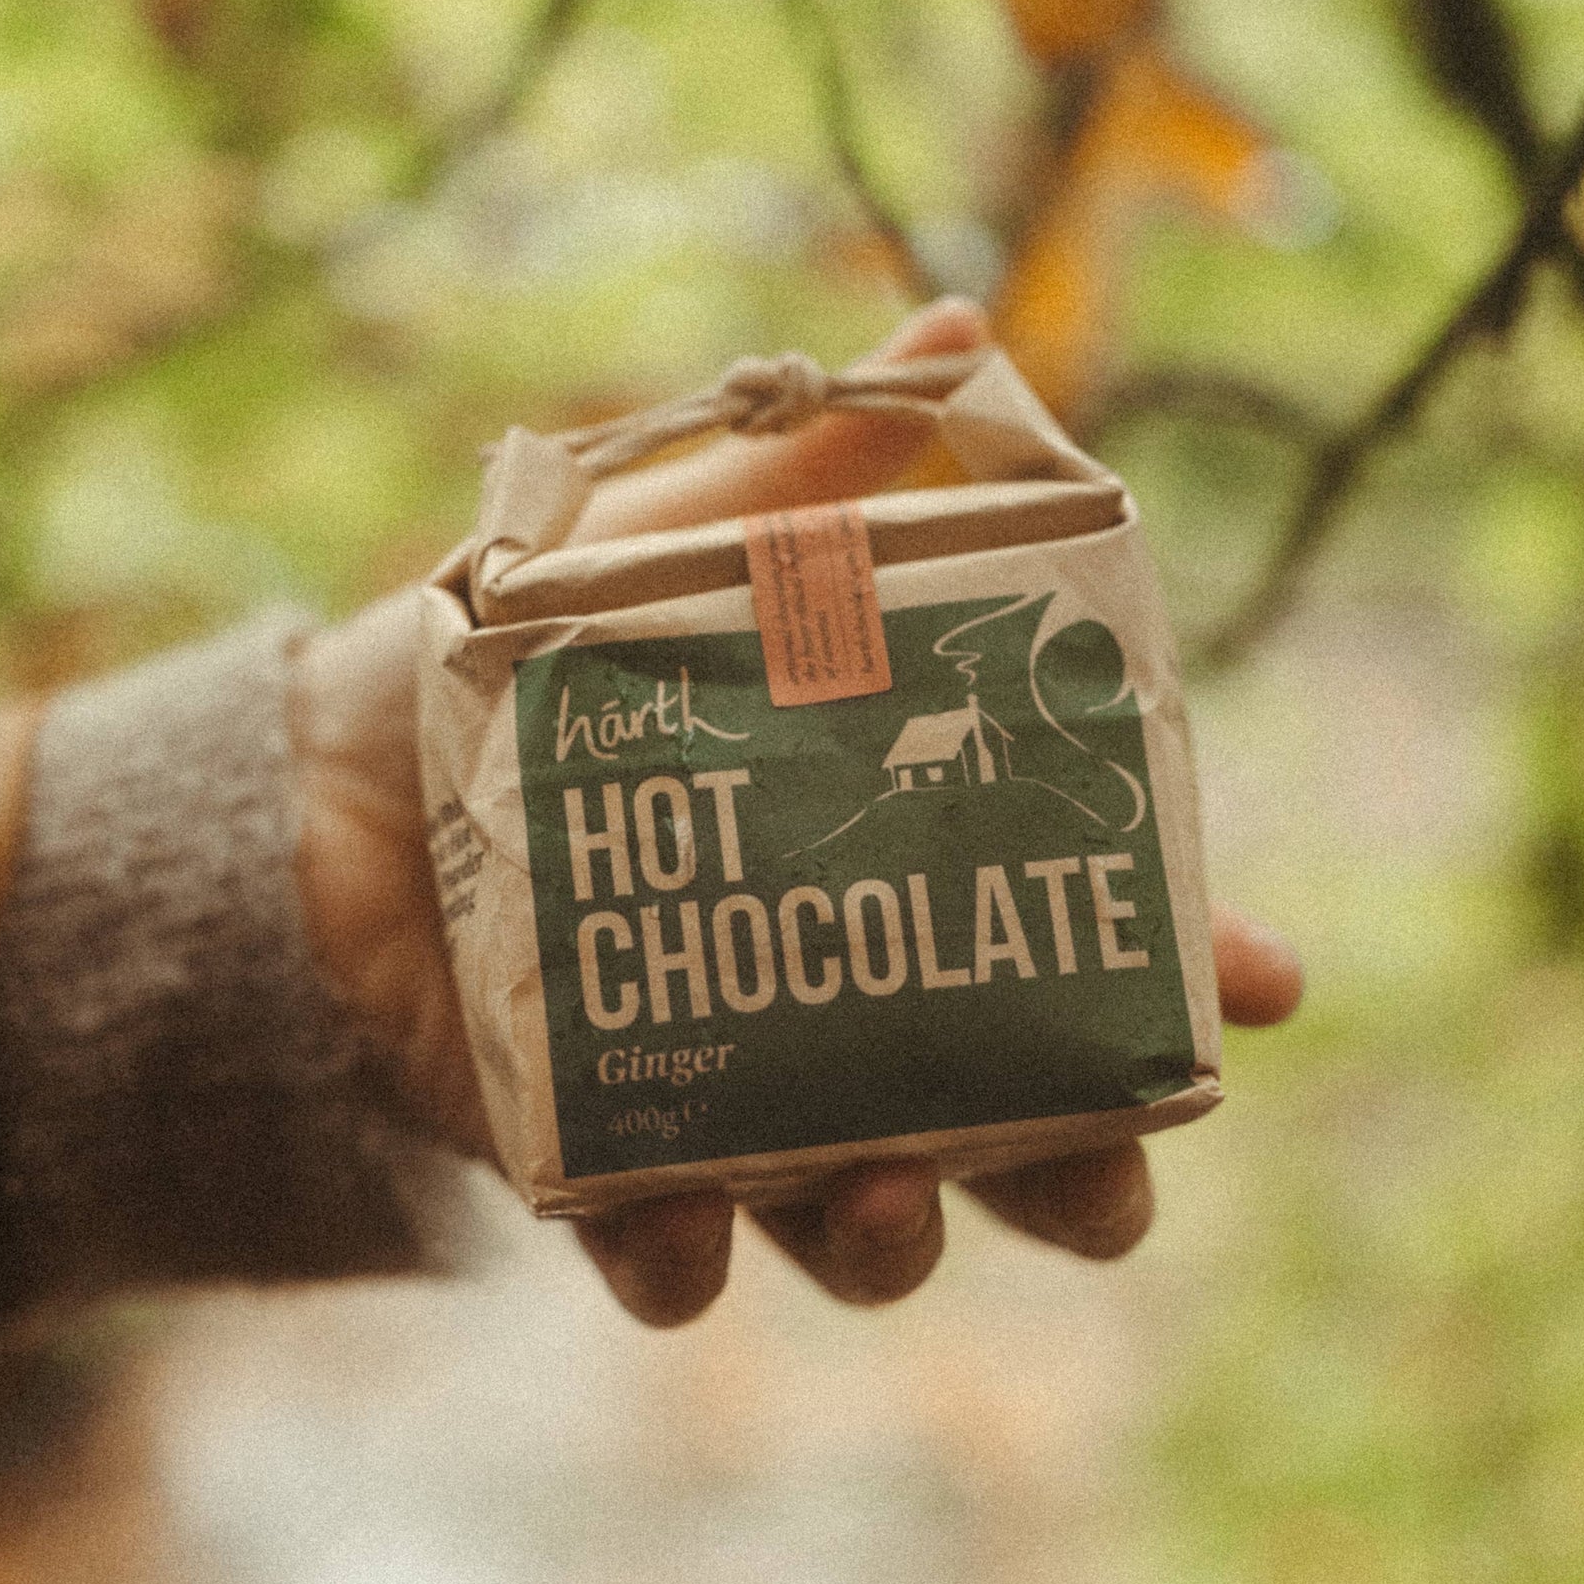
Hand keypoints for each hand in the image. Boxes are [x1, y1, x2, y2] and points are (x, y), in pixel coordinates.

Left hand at [290, 298, 1301, 1323]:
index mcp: (895, 863)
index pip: (1078, 929)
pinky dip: (679, 1258)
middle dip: (1079, 1172)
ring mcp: (731, 1098)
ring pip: (864, 1220)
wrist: (327, 781)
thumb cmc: (538, 654)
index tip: (1256, 985)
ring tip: (882, 1202)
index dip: (1183, 966)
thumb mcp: (680, 538)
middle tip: (1100, 1177)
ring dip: (898, 1237)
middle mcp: (843, 1003)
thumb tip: (953, 324)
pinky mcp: (601, 1161)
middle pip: (1012, 1128)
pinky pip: (662, 1250)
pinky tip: (680, 1238)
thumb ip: (817, 463)